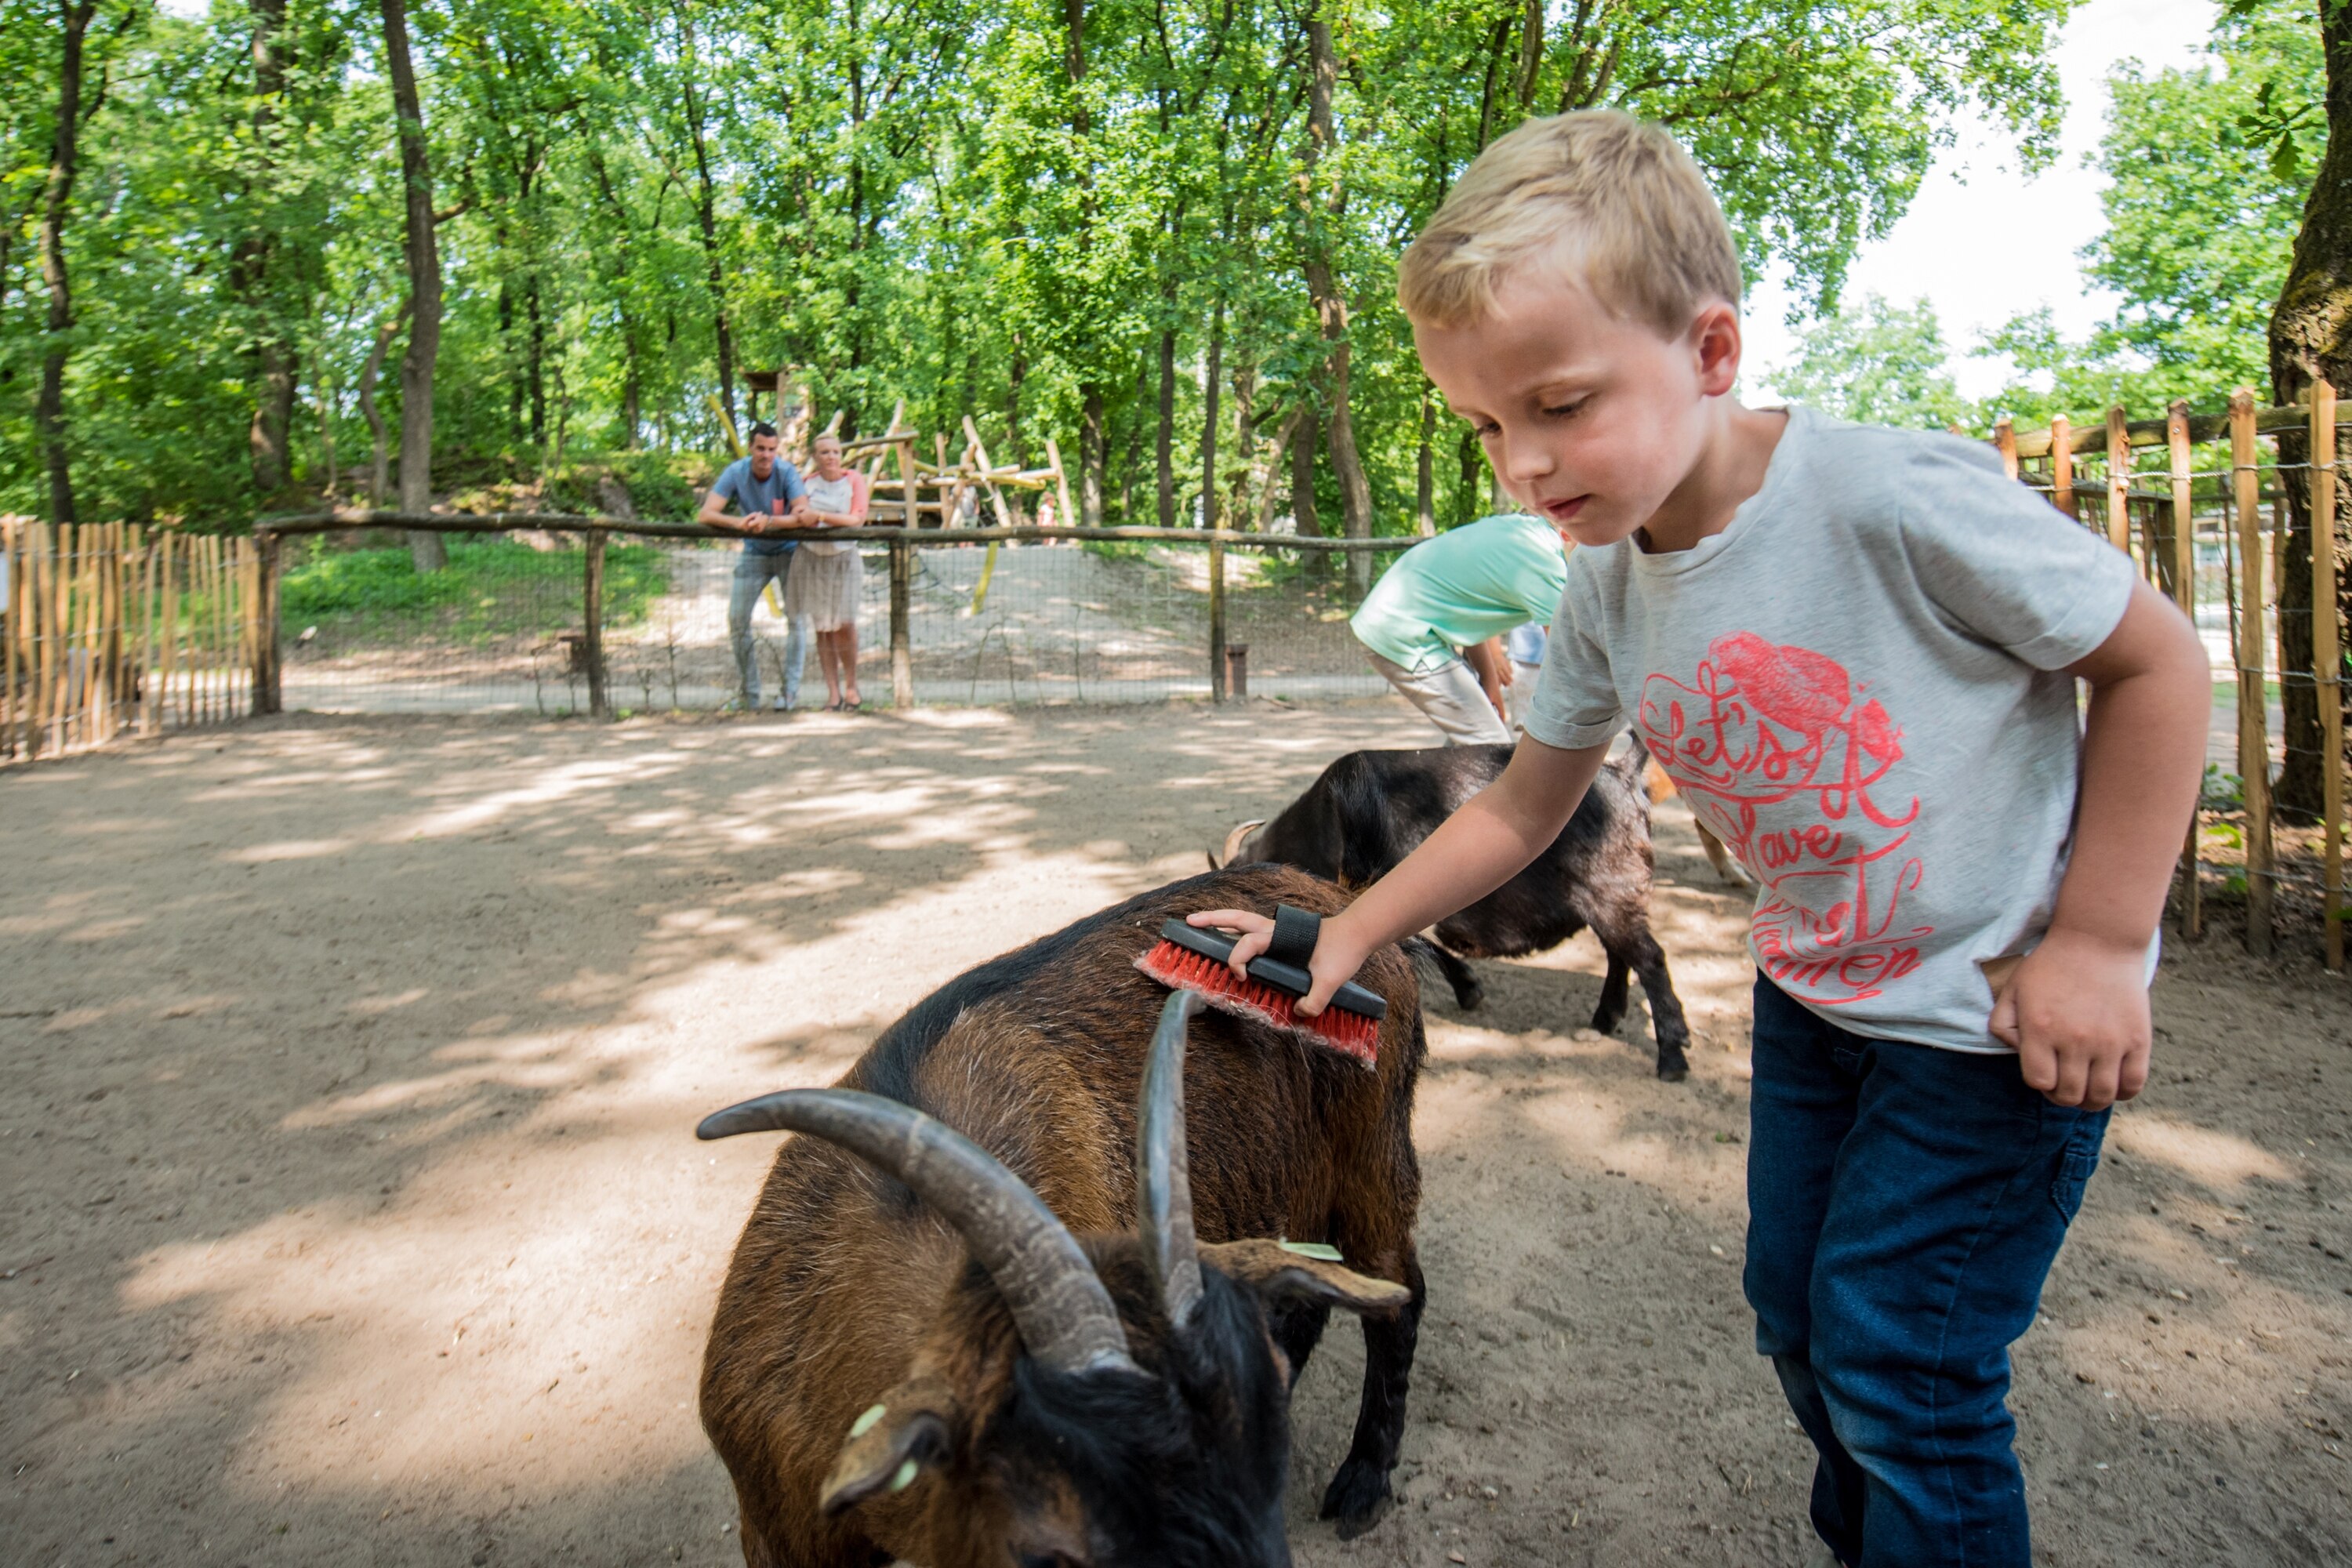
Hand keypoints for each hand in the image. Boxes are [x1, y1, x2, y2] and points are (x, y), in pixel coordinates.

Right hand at [1185, 908, 1371, 1017]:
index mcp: (1281, 937)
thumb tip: (1300, 1012)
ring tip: (1198, 923)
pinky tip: (1227, 938)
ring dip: (1219, 921)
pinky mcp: (1281, 937)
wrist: (1357, 934)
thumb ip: (1316, 998)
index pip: (1248, 944)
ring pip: (1241, 921)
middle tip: (1188, 921)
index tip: (1241, 978)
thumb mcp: (1332, 979)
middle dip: (1211, 920)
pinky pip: (1251, 931)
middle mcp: (1274, 930)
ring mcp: (1276, 931)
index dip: (1238, 960)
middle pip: (1236, 919)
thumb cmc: (1343, 951)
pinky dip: (1235, 930)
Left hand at [1989, 927, 2150, 1110]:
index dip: (2040, 1082)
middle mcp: (2075, 1040)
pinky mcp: (2138, 1040)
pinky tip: (2113, 1081)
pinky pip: (2133, 1084)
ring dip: (2091, 1100)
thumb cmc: (2050, 967)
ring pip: (2101, 1096)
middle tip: (2065, 1083)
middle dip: (2063, 1096)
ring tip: (2088, 1087)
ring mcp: (2109, 1042)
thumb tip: (2019, 1055)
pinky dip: (2123, 1092)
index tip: (2045, 1072)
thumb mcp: (2012, 990)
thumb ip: (2002, 1026)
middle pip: (2069, 1095)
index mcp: (2041, 1029)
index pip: (2039, 1082)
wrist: (2098, 941)